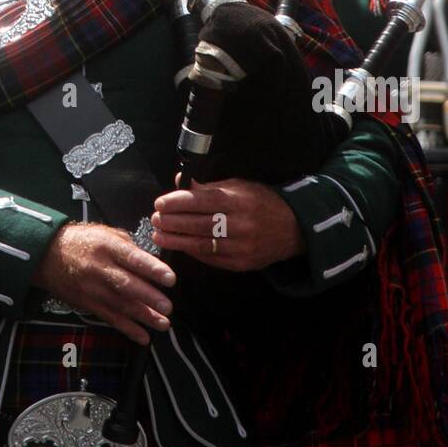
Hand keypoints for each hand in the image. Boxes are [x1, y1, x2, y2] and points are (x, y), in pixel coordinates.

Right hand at [33, 222, 175, 345]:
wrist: (47, 255)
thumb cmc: (82, 241)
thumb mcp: (105, 233)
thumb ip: (128, 246)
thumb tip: (150, 262)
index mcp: (107, 246)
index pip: (132, 258)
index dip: (151, 269)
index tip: (170, 278)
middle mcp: (100, 268)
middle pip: (126, 285)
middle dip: (149, 297)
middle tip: (168, 306)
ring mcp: (92, 288)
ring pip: (120, 305)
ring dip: (143, 316)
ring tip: (163, 323)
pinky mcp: (88, 303)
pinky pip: (110, 318)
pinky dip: (127, 328)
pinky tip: (143, 337)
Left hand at [151, 178, 304, 271]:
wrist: (292, 228)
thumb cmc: (260, 201)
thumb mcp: (238, 186)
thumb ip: (208, 187)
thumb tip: (180, 182)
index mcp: (239, 201)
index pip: (203, 201)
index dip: (179, 203)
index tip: (160, 203)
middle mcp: (240, 224)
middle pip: (199, 225)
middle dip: (173, 223)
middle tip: (154, 220)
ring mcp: (241, 247)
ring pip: (202, 245)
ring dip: (177, 241)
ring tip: (159, 235)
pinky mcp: (241, 264)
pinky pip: (211, 258)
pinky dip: (193, 252)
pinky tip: (179, 245)